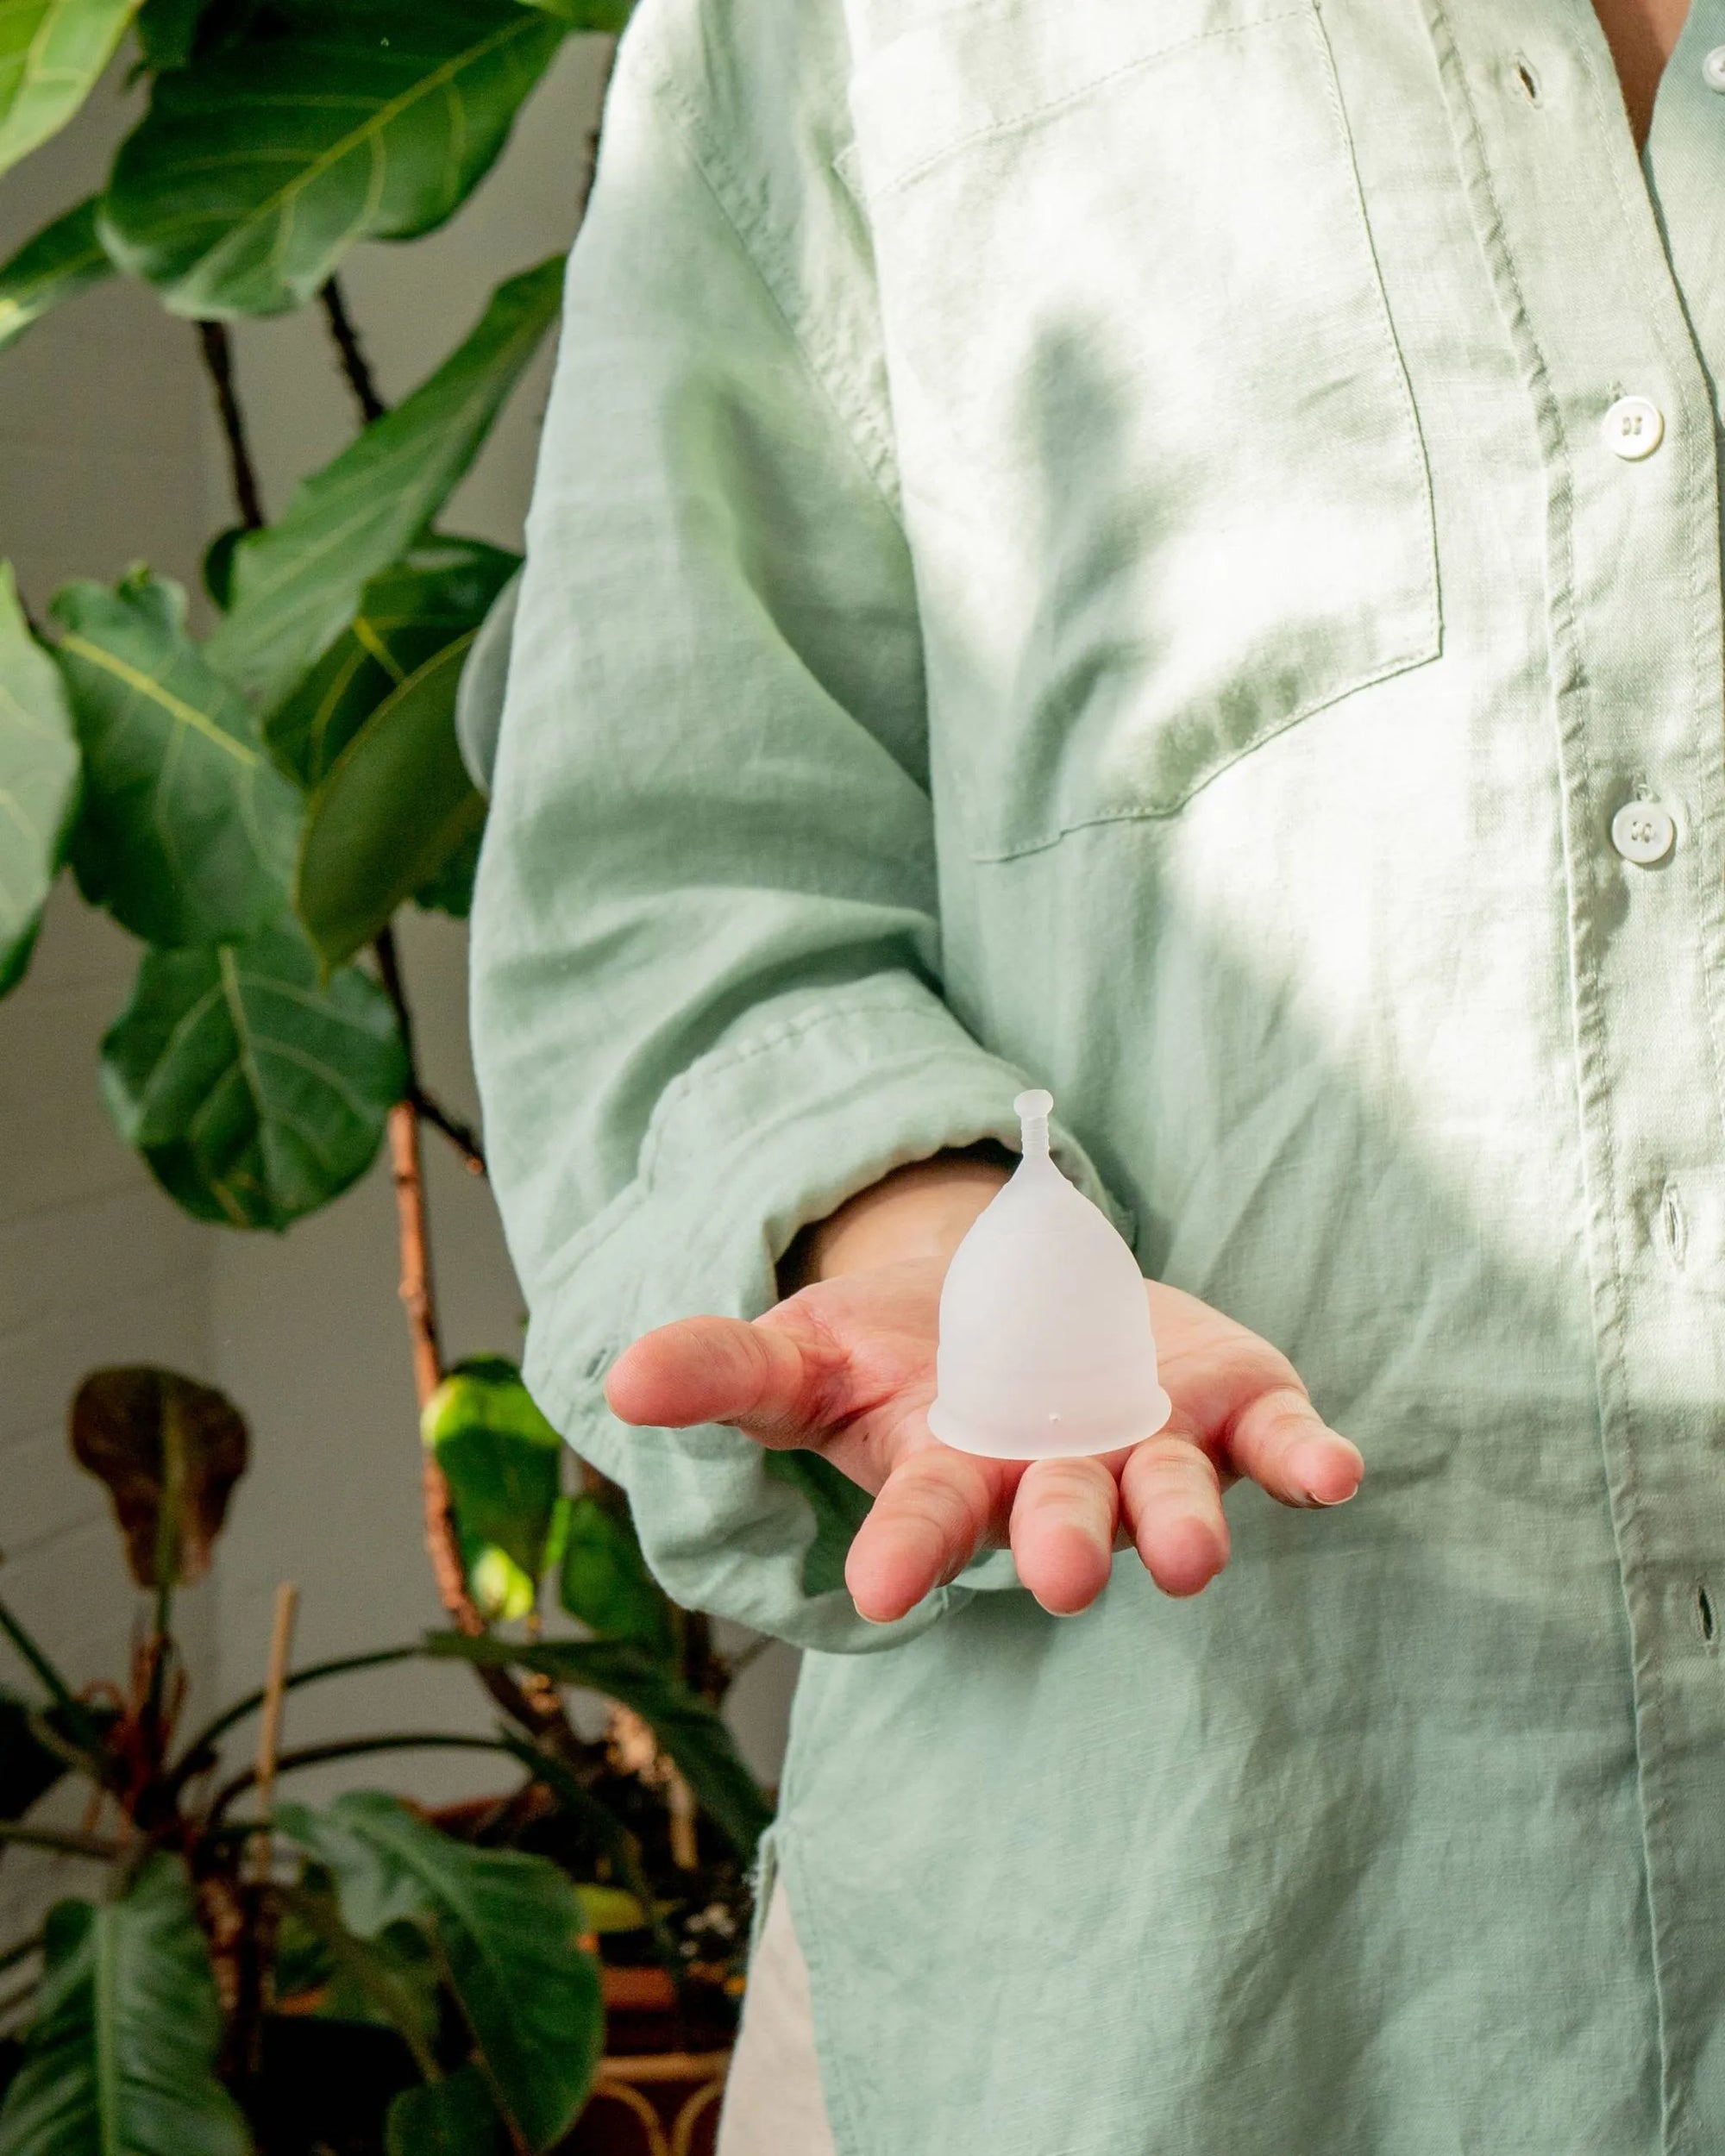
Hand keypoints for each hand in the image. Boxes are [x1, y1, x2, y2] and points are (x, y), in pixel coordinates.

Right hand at [604, 1165, 1361, 1621]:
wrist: (1015, 1308)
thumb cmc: (901, 1354)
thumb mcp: (805, 1350)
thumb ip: (724, 1370)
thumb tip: (616, 1380)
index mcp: (950, 1473)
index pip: (921, 1519)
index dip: (903, 1551)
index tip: (880, 1592)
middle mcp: (1053, 1477)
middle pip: (1055, 1516)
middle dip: (1058, 1544)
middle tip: (1058, 1576)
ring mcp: (1146, 1447)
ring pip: (1167, 1495)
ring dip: (1182, 1523)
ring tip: (1192, 1560)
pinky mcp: (1227, 1410)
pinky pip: (1276, 1442)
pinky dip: (1304, 1459)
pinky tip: (1336, 1474)